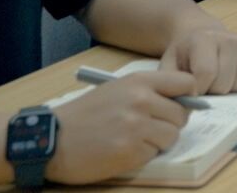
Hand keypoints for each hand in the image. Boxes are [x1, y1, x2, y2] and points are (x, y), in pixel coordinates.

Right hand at [45, 70, 194, 184]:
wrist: (49, 139)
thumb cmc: (83, 116)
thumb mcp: (117, 91)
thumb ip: (149, 92)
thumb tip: (184, 102)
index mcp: (139, 81)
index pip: (186, 83)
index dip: (186, 97)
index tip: (178, 106)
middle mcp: (141, 100)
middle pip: (182, 115)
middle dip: (170, 125)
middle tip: (148, 129)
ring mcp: (136, 126)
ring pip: (171, 136)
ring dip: (157, 142)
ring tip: (133, 140)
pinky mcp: (130, 151)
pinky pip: (154, 154)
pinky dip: (142, 156)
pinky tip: (122, 151)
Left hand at [159, 24, 236, 94]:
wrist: (201, 33)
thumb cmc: (184, 54)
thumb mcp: (169, 65)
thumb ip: (173, 83)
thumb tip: (189, 102)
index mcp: (204, 39)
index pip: (207, 73)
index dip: (198, 89)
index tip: (192, 90)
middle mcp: (229, 38)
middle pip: (225, 83)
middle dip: (212, 91)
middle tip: (204, 84)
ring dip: (228, 89)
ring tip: (217, 79)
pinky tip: (231, 74)